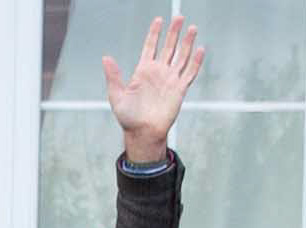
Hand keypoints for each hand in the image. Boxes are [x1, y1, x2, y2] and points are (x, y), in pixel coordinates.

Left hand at [104, 15, 203, 163]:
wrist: (142, 132)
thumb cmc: (128, 117)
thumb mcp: (116, 96)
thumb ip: (113, 76)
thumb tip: (105, 58)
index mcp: (143, 71)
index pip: (150, 47)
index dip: (154, 34)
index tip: (158, 20)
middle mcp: (158, 73)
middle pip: (168, 47)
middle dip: (173, 32)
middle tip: (179, 17)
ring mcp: (170, 80)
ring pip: (181, 56)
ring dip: (187, 43)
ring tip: (192, 28)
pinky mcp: (179, 89)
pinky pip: (189, 73)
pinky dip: (195, 61)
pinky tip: (199, 49)